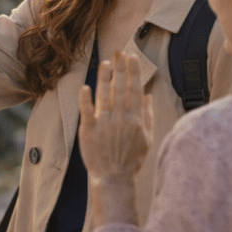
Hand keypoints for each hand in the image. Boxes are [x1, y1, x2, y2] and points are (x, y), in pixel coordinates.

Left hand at [78, 53, 153, 182]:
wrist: (114, 178)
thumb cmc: (130, 159)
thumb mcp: (146, 138)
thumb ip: (147, 115)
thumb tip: (147, 94)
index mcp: (135, 119)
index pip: (135, 90)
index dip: (133, 72)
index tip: (132, 57)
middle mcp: (121, 119)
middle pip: (120, 89)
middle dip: (120, 69)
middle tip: (119, 52)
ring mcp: (104, 124)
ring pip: (104, 96)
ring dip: (104, 78)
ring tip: (105, 63)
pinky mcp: (89, 131)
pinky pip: (87, 112)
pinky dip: (85, 99)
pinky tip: (85, 87)